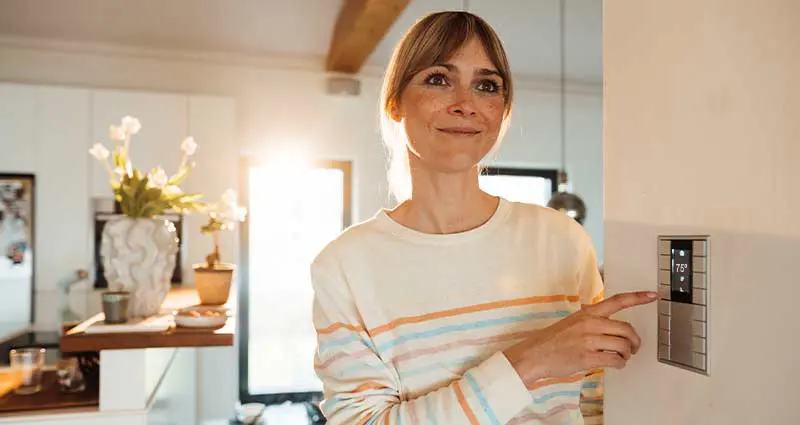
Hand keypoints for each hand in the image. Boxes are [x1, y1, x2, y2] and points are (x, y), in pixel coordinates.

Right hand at [502, 291, 656, 387]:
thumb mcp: (572, 322)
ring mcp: (589, 340)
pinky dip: (620, 364)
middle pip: (626, 329)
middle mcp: (590, 323)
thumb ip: (591, 320)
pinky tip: (615, 364)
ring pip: (623, 345)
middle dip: (635, 341)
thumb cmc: (553, 340)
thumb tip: (612, 327)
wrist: (535, 354)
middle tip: (634, 347)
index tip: (653, 295)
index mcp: (587, 313)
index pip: (617, 301)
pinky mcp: (587, 357)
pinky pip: (615, 360)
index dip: (638, 297)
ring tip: (622, 357)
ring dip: (627, 354)